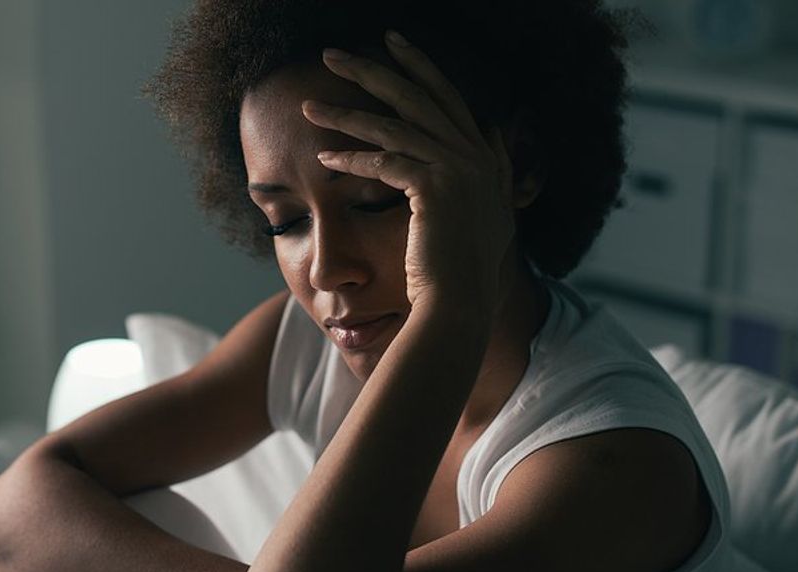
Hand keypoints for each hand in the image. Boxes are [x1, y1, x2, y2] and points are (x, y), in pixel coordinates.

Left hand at [302, 31, 515, 320]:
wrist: (461, 303)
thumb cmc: (459, 270)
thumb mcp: (482, 214)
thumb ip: (485, 172)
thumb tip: (488, 133)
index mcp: (486, 158)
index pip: (449, 97)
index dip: (421, 67)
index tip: (393, 43)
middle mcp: (477, 156)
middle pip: (418, 96)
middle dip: (372, 69)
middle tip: (333, 53)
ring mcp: (459, 169)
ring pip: (391, 127)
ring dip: (344, 115)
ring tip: (308, 107)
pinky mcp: (435, 188)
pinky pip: (383, 163)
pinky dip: (351, 161)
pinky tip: (324, 160)